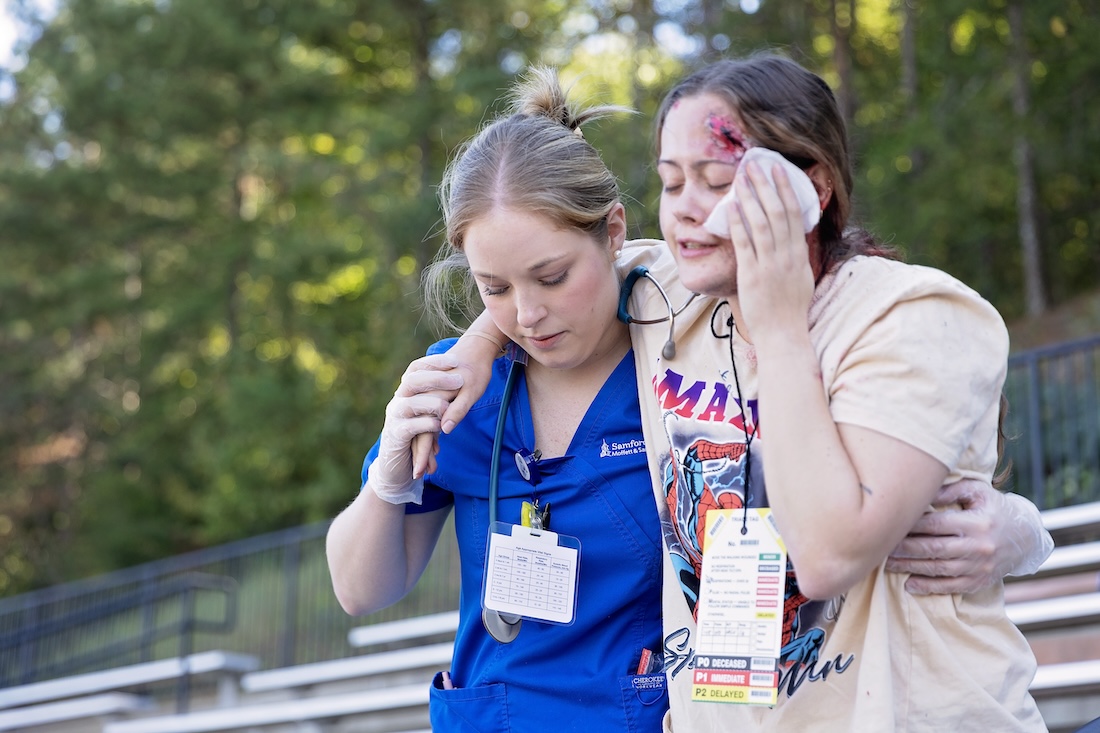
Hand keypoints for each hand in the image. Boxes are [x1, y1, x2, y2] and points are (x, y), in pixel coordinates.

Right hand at [369, 355, 463, 504]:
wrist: (394, 468)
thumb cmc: (415, 439)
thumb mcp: (429, 415)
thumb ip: (439, 398)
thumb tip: (461, 381)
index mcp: (405, 392)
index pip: (415, 368)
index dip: (433, 362)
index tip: (454, 360)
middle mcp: (397, 401)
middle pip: (412, 381)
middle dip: (436, 378)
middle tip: (459, 380)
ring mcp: (395, 418)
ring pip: (411, 403)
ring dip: (433, 403)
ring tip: (449, 406)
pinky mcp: (396, 436)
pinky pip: (411, 427)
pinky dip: (427, 425)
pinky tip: (440, 427)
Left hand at [410, 331, 499, 475]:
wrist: (477, 347)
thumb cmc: (470, 371)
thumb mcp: (461, 395)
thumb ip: (451, 411)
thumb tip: (443, 430)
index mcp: (431, 403)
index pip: (422, 430)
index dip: (420, 450)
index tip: (420, 471)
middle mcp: (432, 401)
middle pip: (422, 432)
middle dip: (420, 455)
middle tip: (417, 476)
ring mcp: (440, 396)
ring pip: (429, 427)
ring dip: (426, 449)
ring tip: (426, 470)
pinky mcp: (452, 392)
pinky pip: (445, 414)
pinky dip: (441, 429)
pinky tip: (439, 443)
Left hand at [727, 160, 815, 338]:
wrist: (784, 334)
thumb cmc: (790, 310)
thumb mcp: (800, 277)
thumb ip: (796, 255)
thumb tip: (794, 235)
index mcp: (798, 254)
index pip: (794, 213)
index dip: (786, 189)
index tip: (778, 169)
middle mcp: (786, 255)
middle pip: (778, 211)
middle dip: (767, 185)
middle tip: (757, 163)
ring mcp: (769, 264)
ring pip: (762, 223)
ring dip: (752, 196)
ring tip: (743, 176)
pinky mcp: (752, 275)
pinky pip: (745, 244)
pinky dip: (738, 223)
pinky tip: (732, 206)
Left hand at [886, 479, 1052, 593]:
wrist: (1026, 537)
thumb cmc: (994, 508)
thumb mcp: (978, 492)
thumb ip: (950, 490)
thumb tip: (923, 492)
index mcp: (977, 523)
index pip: (937, 524)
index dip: (912, 524)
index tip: (891, 523)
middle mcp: (979, 546)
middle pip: (934, 548)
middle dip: (904, 548)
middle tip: (881, 546)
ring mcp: (980, 567)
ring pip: (939, 569)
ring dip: (911, 568)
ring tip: (888, 564)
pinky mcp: (980, 581)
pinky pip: (951, 587)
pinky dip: (929, 587)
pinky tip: (910, 584)